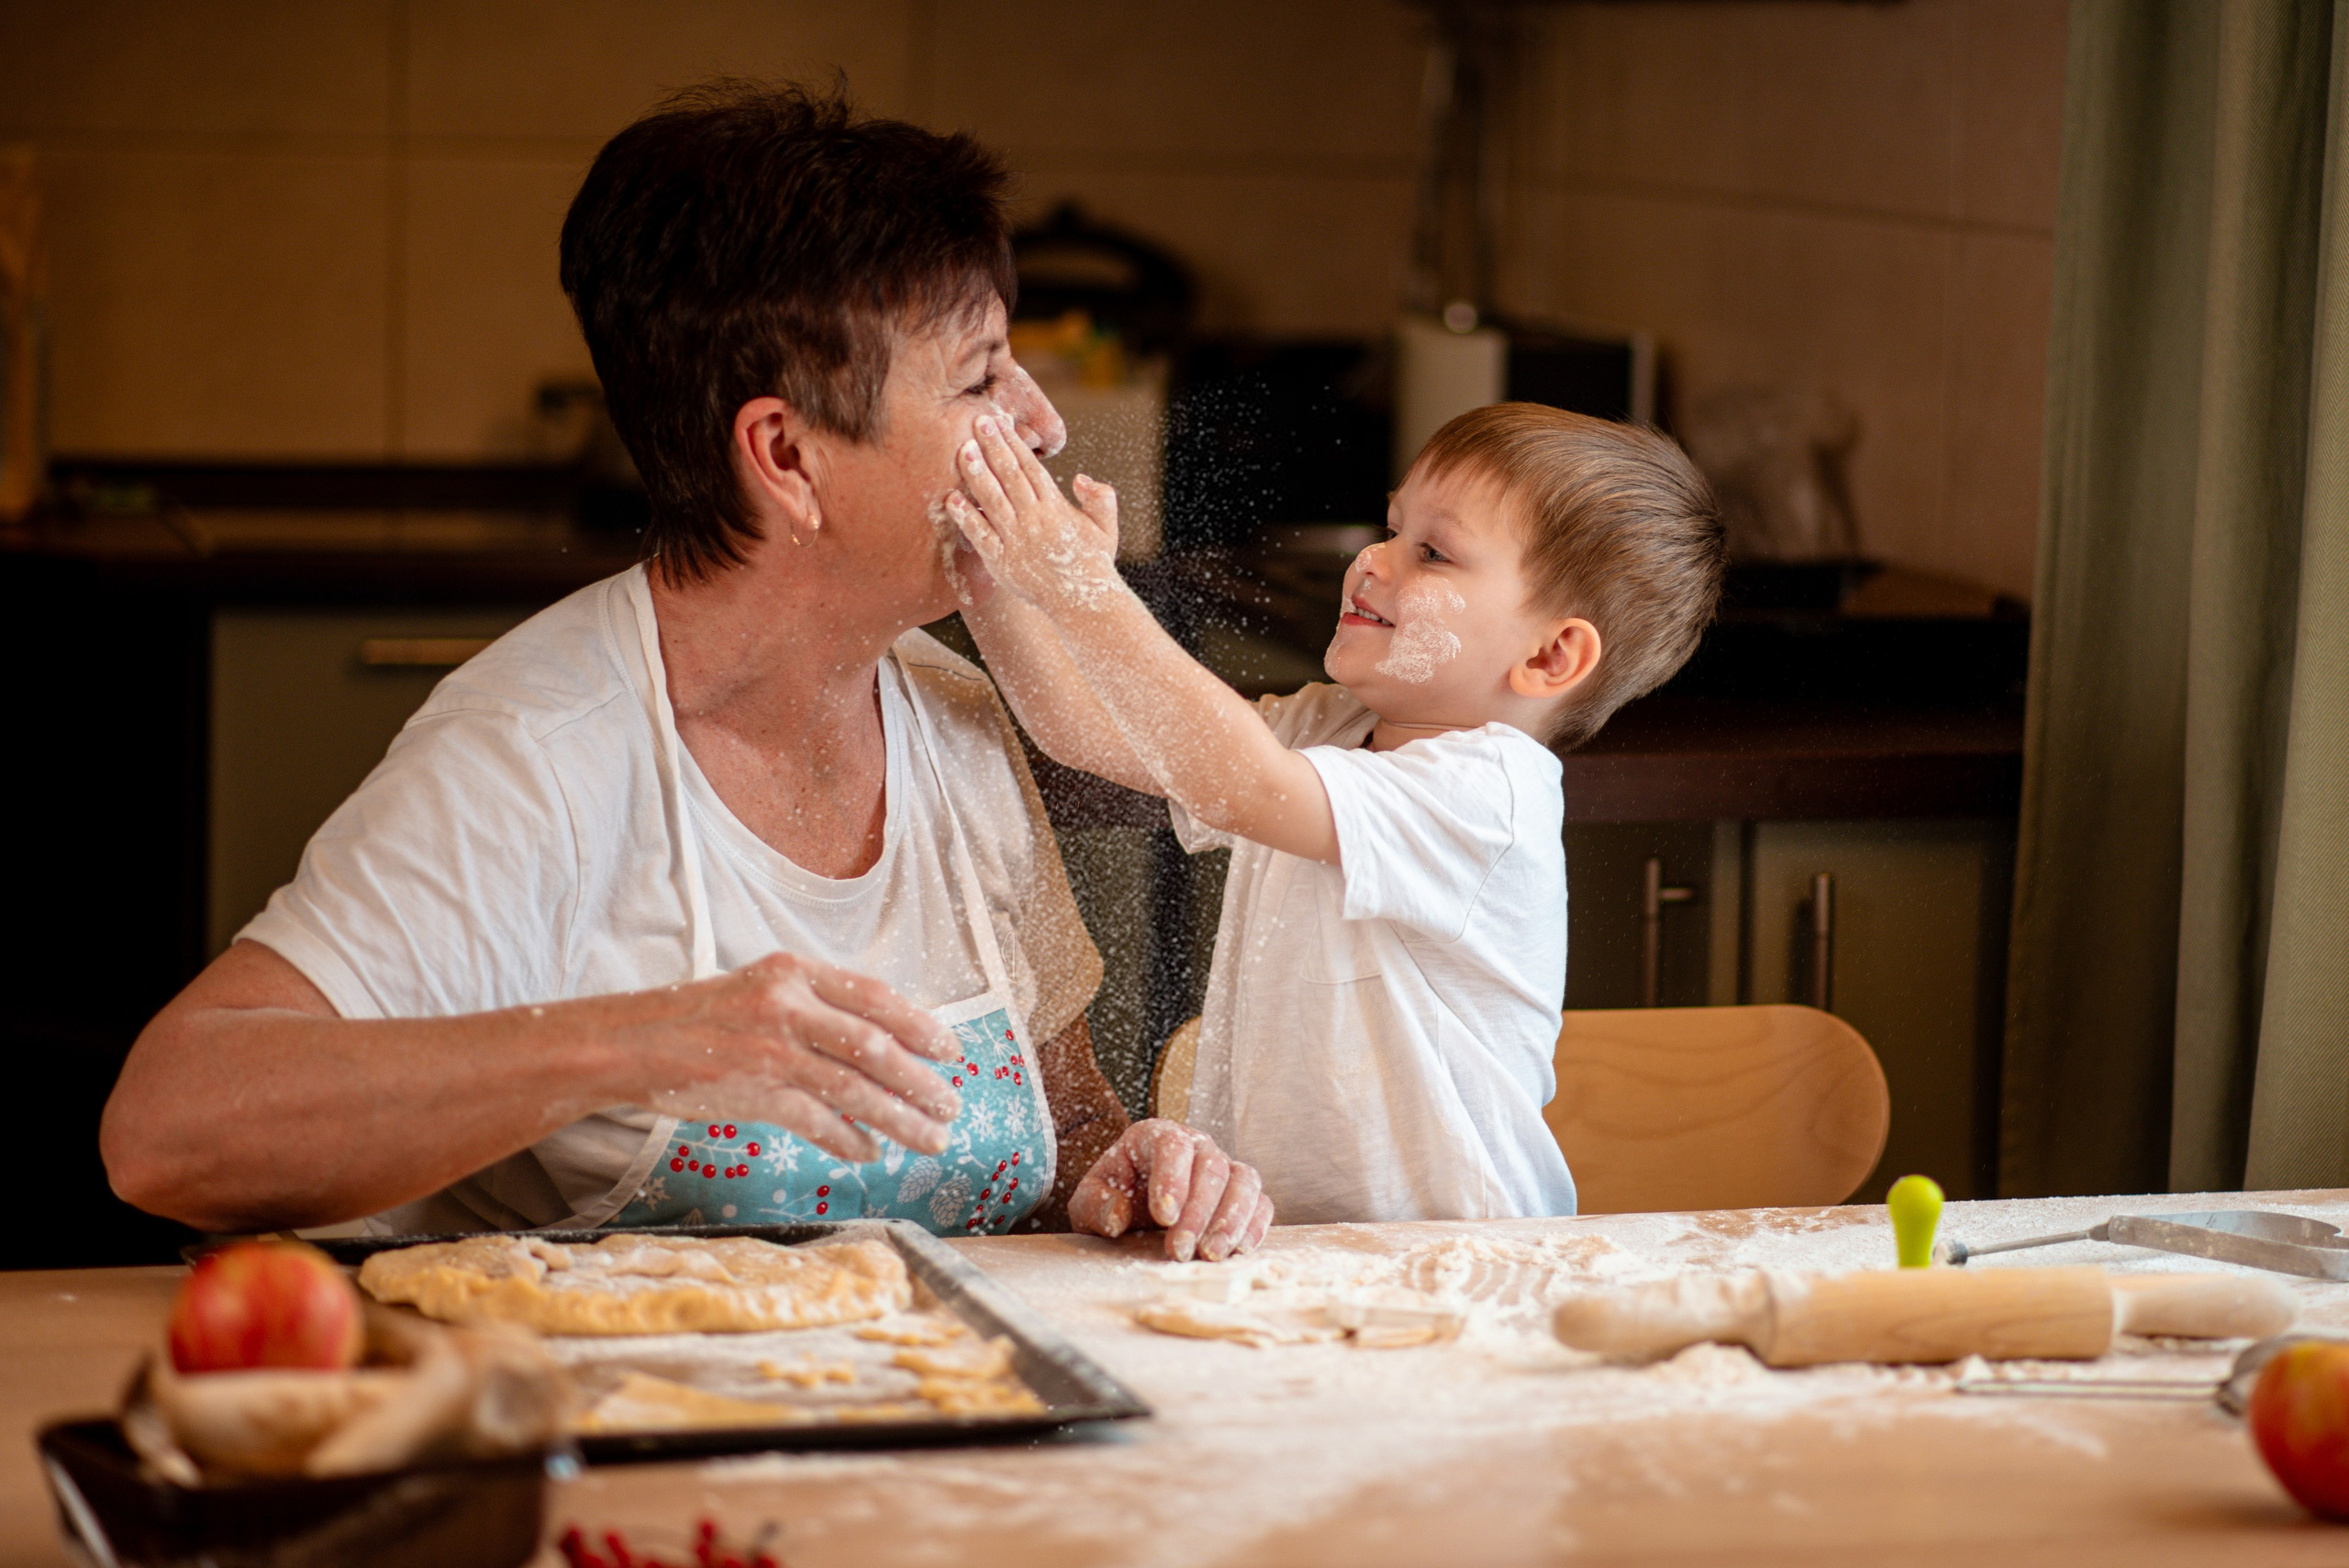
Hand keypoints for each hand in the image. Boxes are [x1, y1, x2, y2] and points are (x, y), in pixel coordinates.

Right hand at [635, 953, 960, 1163]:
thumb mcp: (763, 988)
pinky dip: (849, 1139)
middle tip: (951, 1105)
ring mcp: (772, 1051)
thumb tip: (884, 1042)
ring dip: (901, 1119)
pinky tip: (870, 1152)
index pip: (876, 997)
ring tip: (931, 1138)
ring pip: (856, 1090)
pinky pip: (819, 1121)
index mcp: (796, 972)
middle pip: (875, 1047)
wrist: (633, 1043)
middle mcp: (788, 1006)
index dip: (920, 1025)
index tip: (951, 1050)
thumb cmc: (703, 1017)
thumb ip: (817, 1005)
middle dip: (921, 1081)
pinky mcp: (755, 1093)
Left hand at [947, 413, 1121, 614]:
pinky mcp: (1002, 562)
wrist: (1084, 605)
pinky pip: (980, 536)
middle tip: (976, 421)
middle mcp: (1034, 521)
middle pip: (1010, 476)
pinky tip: (951, 499)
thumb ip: (1100, 498)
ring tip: (962, 450)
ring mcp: (1016, 541)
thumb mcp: (1106, 528)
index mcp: (1056, 509)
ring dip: (976, 474)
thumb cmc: (1094, 564)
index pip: (1031, 468)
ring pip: (992, 500)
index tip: (1000, 422)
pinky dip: (966, 517)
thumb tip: (1080, 478)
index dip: (1014, 443)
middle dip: (993, 446)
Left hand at [1067, 1119, 1272, 1261]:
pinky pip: (1261, 1203)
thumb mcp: (1088, 1203)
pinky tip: (1237, 1251)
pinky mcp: (1243, 1195)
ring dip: (1231, 1220)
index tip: (1163, 1216)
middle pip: (1211, 1166)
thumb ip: (1096, 1205)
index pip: (1173, 1145)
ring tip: (1211, 1254)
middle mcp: (1197, 1145)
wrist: (1133, 1208)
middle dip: (1198, 1212)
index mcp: (1156, 1136)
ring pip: (1243, 1182)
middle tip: (1180, 1250)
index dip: (1172, 1178)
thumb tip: (1117, 1216)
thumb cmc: (1112, 1199)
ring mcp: (1225, 1168)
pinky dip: (1254, 1226)